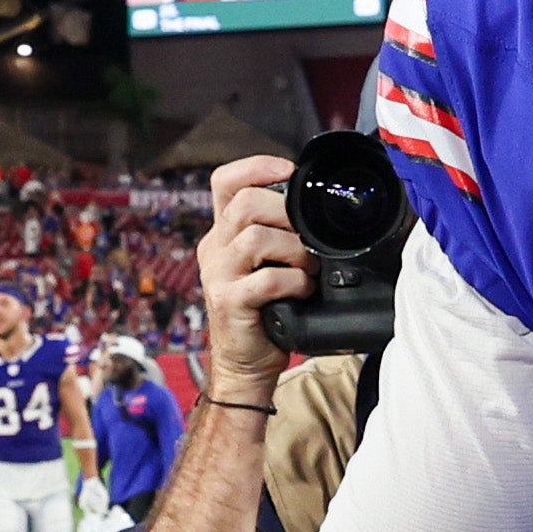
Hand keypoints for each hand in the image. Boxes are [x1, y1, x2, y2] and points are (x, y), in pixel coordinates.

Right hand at [196, 156, 303, 400]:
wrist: (245, 365)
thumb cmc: (265, 313)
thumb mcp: (266, 265)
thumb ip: (279, 235)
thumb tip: (318, 209)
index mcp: (223, 234)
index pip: (225, 182)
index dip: (256, 167)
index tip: (289, 170)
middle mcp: (215, 249)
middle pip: (243, 203)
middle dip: (285, 212)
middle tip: (307, 236)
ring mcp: (218, 275)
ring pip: (255, 238)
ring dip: (294, 250)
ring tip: (309, 269)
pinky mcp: (229, 302)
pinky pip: (266, 279)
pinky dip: (294, 282)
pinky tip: (302, 291)